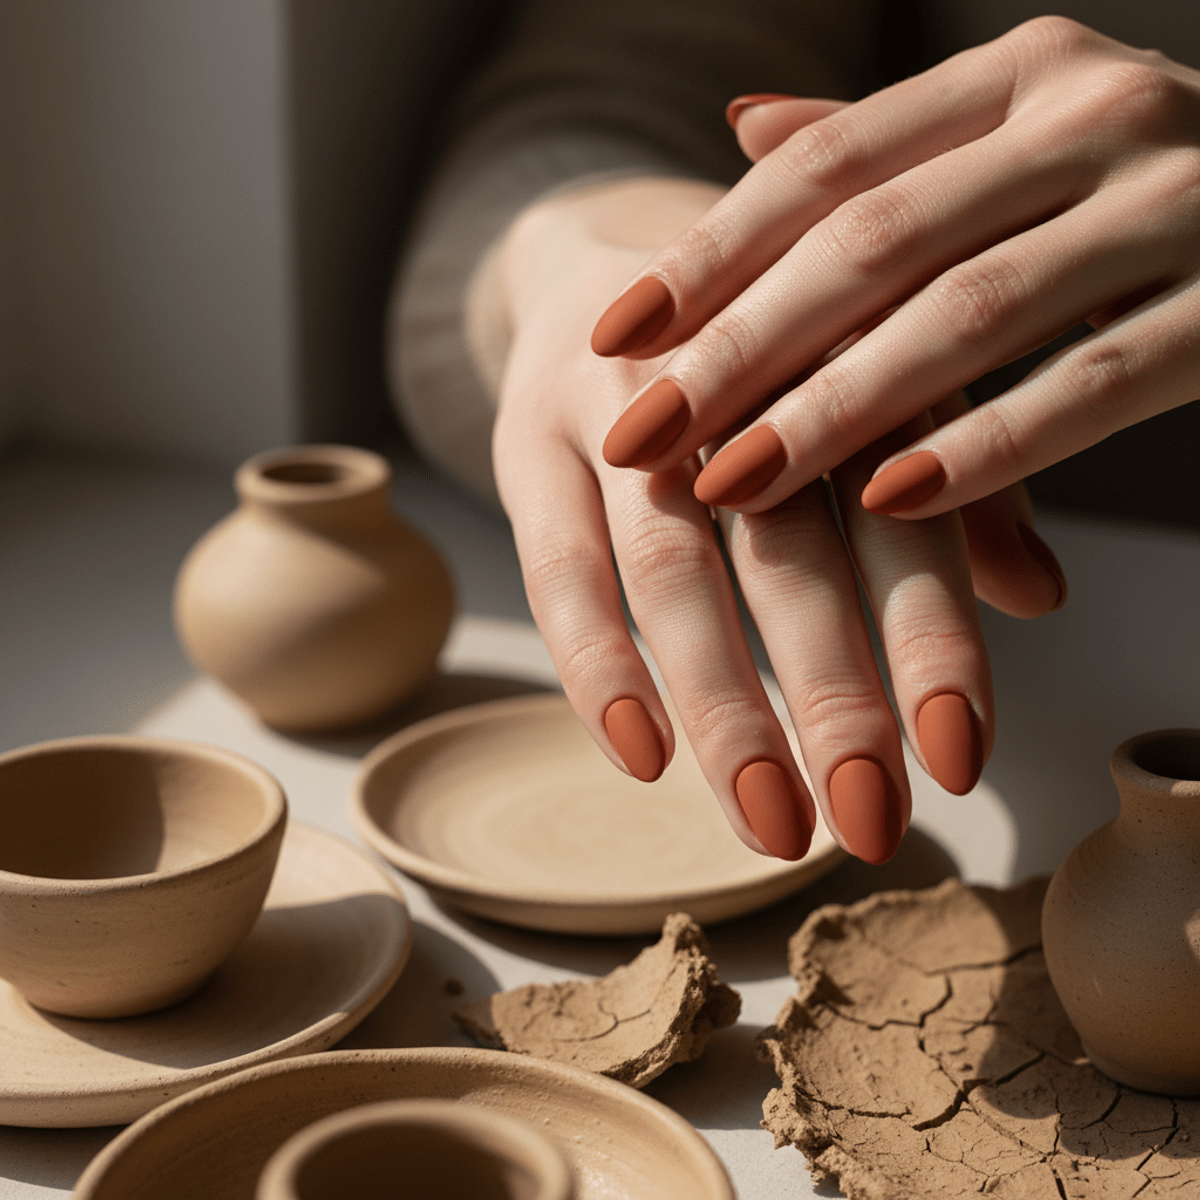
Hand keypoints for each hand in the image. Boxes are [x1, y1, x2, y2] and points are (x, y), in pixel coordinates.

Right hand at [487, 177, 995, 864]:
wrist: (599, 267)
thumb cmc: (756, 361)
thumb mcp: (860, 394)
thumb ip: (946, 486)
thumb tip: (1042, 594)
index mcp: (837, 356)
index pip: (900, 508)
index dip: (932, 636)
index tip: (960, 759)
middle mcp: (730, 377)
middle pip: (789, 548)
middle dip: (834, 695)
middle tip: (870, 822)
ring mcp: (620, 409)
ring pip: (674, 569)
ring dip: (725, 705)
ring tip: (770, 822)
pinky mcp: (526, 439)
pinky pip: (556, 566)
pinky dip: (597, 663)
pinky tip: (641, 753)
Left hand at [592, 17, 1199, 524]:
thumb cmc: (1143, 187)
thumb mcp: (1018, 134)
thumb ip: (889, 143)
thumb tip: (740, 128)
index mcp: (1017, 76)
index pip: (826, 170)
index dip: (710, 255)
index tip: (614, 335)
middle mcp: (1091, 114)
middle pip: (871, 244)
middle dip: (740, 350)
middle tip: (641, 433)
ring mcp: (1175, 203)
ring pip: (967, 316)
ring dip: (834, 411)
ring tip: (729, 484)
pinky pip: (1093, 384)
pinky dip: (987, 448)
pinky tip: (890, 502)